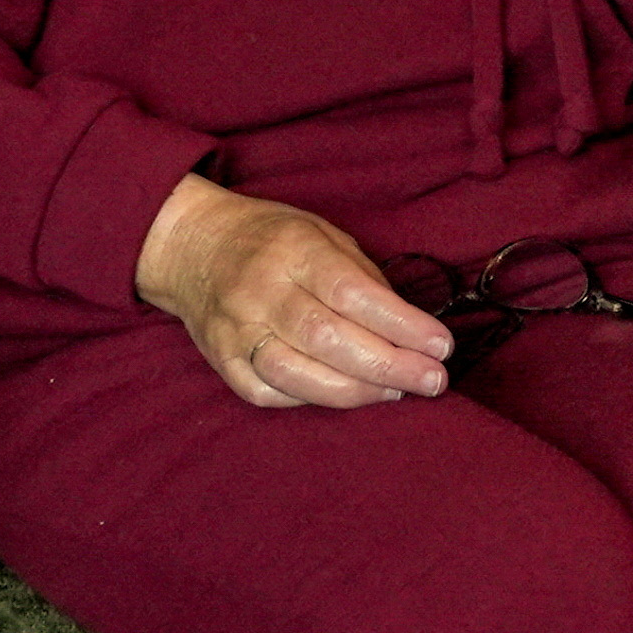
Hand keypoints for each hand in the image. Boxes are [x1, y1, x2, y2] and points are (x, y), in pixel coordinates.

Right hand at [135, 175, 455, 407]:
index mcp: (293, 249)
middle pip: (329, 338)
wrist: (192, 246)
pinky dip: (309, 399)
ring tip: (396, 390)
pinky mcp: (221, 359)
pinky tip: (343, 393)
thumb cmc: (270, 239)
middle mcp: (261, 290)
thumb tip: (408, 328)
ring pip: (296, 373)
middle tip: (432, 379)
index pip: (353, 293)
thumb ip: (362, 277)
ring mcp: (236, 329)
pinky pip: (267, 392)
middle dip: (390, 365)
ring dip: (355, 390)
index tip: (440, 345)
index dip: (401, 324)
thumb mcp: (322, 233)